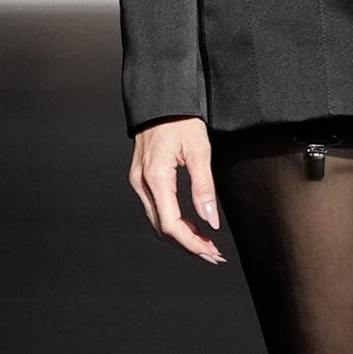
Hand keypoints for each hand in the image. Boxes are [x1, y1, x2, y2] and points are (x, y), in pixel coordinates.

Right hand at [129, 116, 224, 262]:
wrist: (161, 100)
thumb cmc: (181, 119)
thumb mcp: (199, 151)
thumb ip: (204, 188)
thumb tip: (211, 220)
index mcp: (155, 178)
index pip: (171, 225)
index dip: (192, 244)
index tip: (212, 252)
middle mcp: (141, 183)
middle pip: (162, 228)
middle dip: (188, 245)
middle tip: (214, 254)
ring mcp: (138, 181)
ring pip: (157, 222)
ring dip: (181, 236)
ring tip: (207, 243)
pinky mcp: (141, 178)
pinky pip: (155, 209)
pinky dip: (174, 222)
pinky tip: (192, 225)